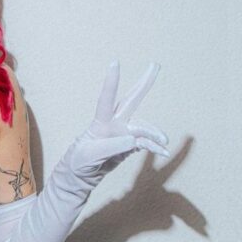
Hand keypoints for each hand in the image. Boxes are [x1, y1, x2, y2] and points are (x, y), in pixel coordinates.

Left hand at [63, 60, 170, 182]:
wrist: (80, 178)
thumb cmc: (78, 163)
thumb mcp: (89, 155)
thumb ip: (110, 146)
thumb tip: (133, 140)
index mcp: (100, 123)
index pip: (106, 99)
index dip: (111, 82)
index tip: (114, 63)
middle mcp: (114, 124)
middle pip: (131, 101)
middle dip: (144, 83)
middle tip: (155, 65)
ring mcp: (122, 134)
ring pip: (143, 128)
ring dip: (154, 133)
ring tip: (163, 142)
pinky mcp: (128, 146)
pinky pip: (146, 143)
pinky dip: (155, 147)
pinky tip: (163, 152)